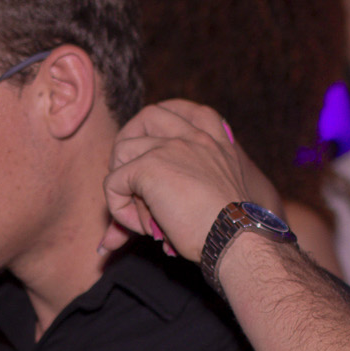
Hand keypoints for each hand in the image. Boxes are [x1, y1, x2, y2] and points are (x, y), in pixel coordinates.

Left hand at [103, 101, 262, 260]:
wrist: (236, 240)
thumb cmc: (227, 231)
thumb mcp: (203, 205)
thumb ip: (174, 200)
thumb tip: (121, 233)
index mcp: (215, 140)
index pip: (184, 111)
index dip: (162, 127)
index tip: (156, 153)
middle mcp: (193, 136)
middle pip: (146, 117)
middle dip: (131, 144)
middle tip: (133, 180)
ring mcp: (170, 147)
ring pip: (121, 151)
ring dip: (124, 185)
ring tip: (144, 216)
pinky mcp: (149, 166)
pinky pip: (113, 183)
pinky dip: (119, 209)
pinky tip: (143, 228)